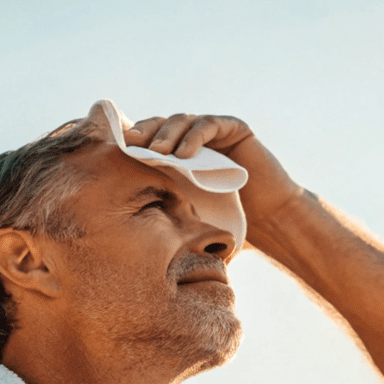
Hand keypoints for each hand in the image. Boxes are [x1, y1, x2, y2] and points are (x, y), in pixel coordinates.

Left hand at [122, 113, 305, 236]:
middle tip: (131, 146)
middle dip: (144, 134)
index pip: (146, 142)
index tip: (114, 156)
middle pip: (158, 126)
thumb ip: (163, 231)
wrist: (269, 221)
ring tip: (158, 152)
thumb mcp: (186, 227)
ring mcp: (211, 133)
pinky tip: (183, 153)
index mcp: (173, 159)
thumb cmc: (226, 225)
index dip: (130, 144)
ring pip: (180, 121)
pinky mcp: (232, 128)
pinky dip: (194, 136)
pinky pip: (208, 124)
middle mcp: (190, 141)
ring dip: (166, 134)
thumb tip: (128, 262)